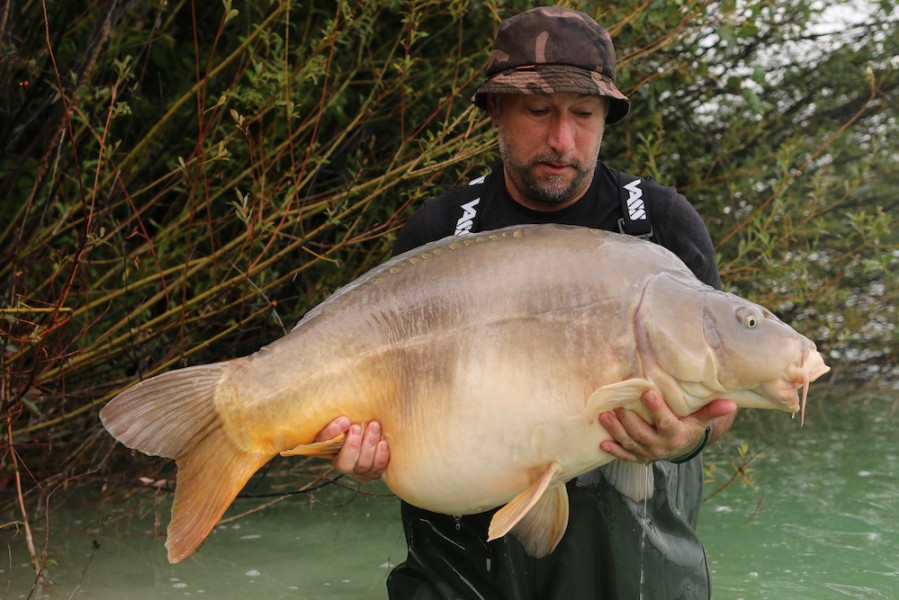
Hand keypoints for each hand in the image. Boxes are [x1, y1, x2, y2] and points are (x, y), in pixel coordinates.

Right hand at [314, 417, 389, 482]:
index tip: (345, 420)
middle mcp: (342, 463)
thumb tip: (345, 421)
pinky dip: (381, 456)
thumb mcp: (346, 416)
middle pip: (344, 463)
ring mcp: (359, 470)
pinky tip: (383, 442)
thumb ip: (341, 417)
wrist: (374, 429)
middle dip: (351, 446)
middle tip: (357, 427)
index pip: (323, 442)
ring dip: (369, 445)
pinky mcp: (373, 472)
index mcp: (327, 447)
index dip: (331, 433)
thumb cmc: (357, 420)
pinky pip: (377, 468)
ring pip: (362, 464)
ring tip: (375, 426)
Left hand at [598, 389, 736, 462]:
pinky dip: (613, 451)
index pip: (666, 422)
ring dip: (616, 431)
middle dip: (629, 420)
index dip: (656, 409)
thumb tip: (732, 403)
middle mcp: (661, 447)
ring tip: (604, 416)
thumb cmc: (688, 426)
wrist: (680, 447)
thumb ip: (711, 410)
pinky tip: (602, 443)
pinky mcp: (637, 457)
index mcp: (677, 435)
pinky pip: (624, 455)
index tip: (646, 391)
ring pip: (630, 443)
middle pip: (643, 434)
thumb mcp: (700, 419)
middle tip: (618, 405)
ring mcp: (648, 453)